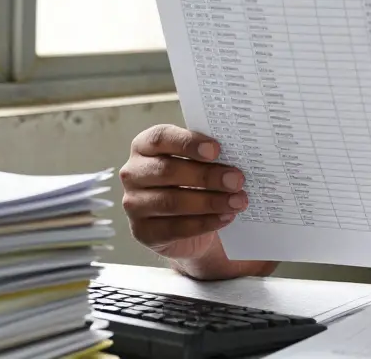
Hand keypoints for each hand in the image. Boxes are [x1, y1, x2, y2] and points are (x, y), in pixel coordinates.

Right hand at [119, 125, 248, 261]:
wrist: (187, 223)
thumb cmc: (193, 182)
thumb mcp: (197, 163)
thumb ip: (208, 156)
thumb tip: (236, 155)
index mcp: (144, 146)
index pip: (160, 138)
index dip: (188, 143)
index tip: (216, 150)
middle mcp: (133, 173)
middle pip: (167, 171)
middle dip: (206, 175)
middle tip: (237, 180)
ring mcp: (134, 204)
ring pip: (171, 201)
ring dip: (209, 202)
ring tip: (237, 201)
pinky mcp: (143, 232)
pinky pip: (175, 228)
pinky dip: (204, 223)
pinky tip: (225, 217)